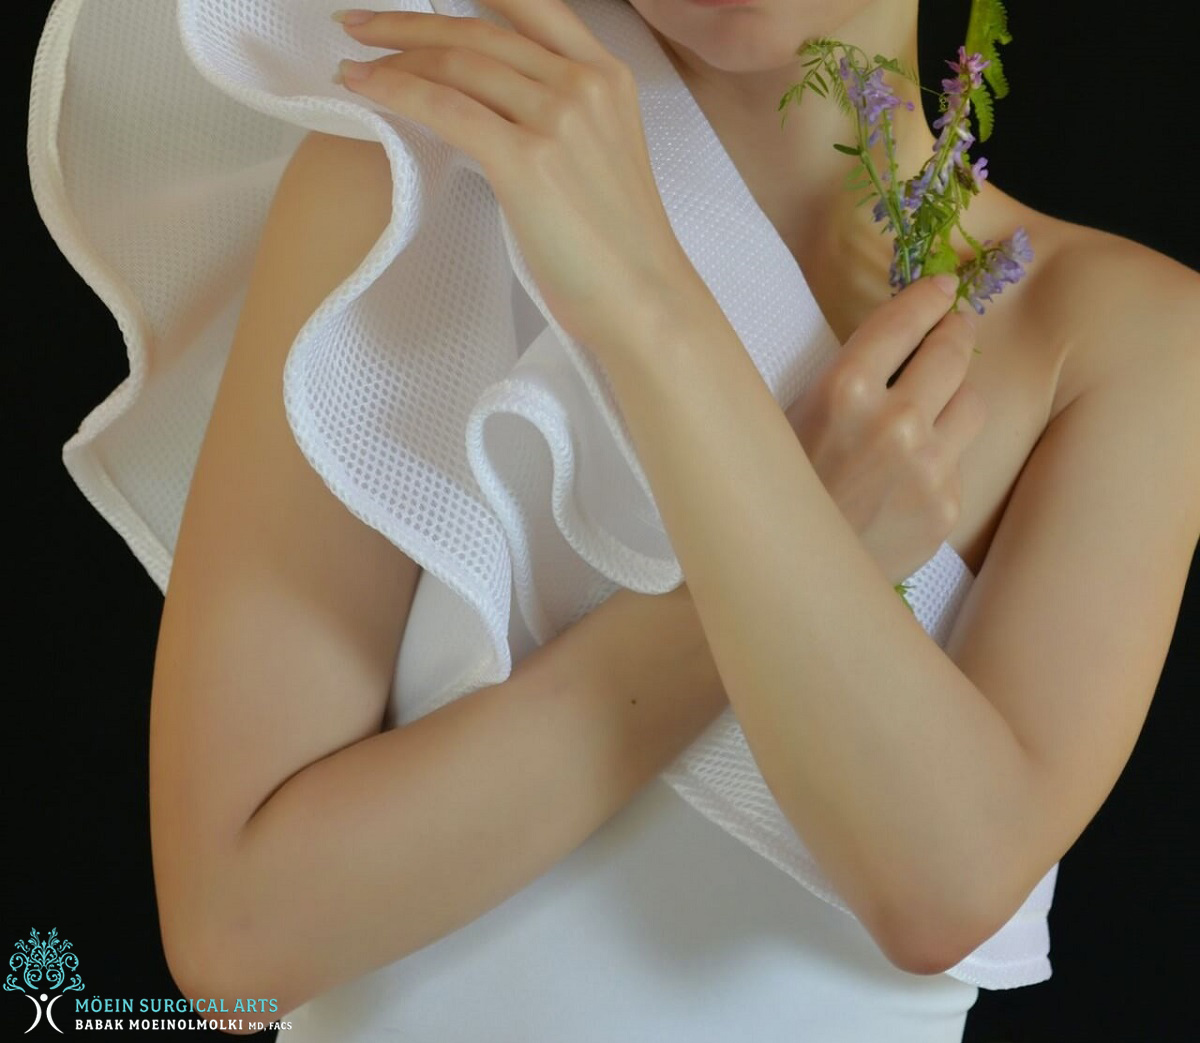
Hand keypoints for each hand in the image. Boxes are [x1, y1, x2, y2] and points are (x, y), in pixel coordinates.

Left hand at [334, 1, 696, 352]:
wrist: (644, 299)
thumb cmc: (618, 247)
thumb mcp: (598, 157)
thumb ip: (560, 117)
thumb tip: (493, 106)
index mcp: (607, 78)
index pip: (531, 5)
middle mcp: (584, 85)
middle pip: (480, 32)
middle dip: (409, 23)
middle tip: (360, 24)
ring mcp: (557, 119)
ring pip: (458, 64)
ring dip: (393, 57)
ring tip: (354, 63)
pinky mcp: (527, 161)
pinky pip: (445, 108)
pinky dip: (395, 91)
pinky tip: (363, 87)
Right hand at [784, 276, 986, 585]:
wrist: (789, 569)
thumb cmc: (781, 486)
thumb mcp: (791, 417)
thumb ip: (843, 379)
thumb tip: (893, 338)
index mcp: (844, 391)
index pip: (905, 321)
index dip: (930, 297)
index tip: (945, 288)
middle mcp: (894, 423)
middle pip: (953, 354)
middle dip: (956, 333)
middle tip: (955, 327)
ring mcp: (927, 468)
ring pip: (973, 404)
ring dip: (956, 397)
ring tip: (935, 406)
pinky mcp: (945, 508)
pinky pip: (961, 462)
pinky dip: (941, 459)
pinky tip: (910, 474)